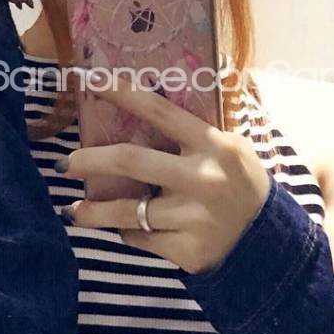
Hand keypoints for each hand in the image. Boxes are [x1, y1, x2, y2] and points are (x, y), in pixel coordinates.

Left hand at [59, 71, 271, 273]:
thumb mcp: (232, 149)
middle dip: (88, 161)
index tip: (90, 82)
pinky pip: (140, 238)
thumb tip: (142, 104)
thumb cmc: (242, 185)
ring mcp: (194, 218)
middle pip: (130, 160)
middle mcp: (203, 179)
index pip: (160, 111)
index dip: (122, 93)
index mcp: (216, 145)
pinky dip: (127, 233)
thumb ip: (194, 132)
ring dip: (92, 212)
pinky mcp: (186, 251)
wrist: (269, 243)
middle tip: (64, 163)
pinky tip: (124, 229)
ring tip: (73, 211)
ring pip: (126, 211)